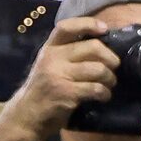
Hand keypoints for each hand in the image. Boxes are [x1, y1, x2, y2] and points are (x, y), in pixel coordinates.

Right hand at [1, 18, 120, 140]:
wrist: (26, 115)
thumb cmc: (44, 90)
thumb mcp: (50, 65)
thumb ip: (68, 54)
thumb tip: (102, 44)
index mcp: (49, 49)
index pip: (67, 27)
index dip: (88, 24)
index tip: (105, 29)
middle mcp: (52, 58)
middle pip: (93, 47)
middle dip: (111, 58)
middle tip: (114, 68)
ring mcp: (58, 75)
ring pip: (98, 69)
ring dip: (110, 78)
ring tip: (109, 84)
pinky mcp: (65, 92)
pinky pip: (96, 88)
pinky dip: (105, 93)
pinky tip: (103, 96)